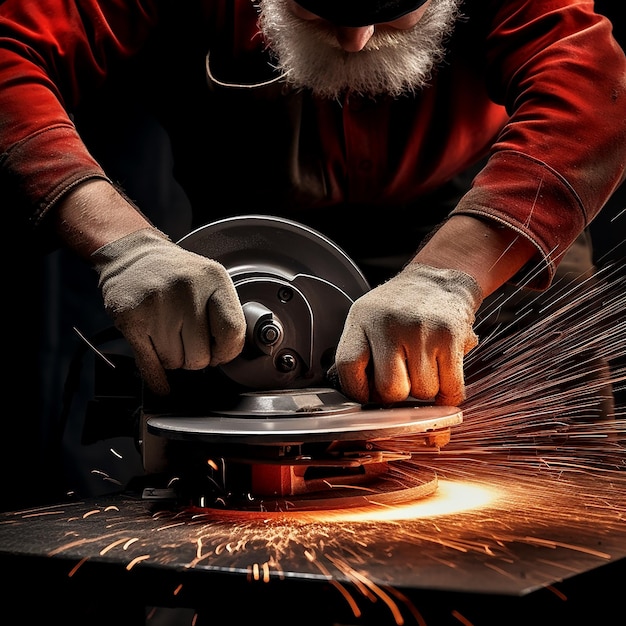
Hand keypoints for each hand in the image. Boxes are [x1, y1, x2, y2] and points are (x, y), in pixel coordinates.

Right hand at [92, 228, 245, 393]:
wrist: (131, 254)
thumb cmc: (176, 274)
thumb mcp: (210, 280)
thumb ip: (225, 314)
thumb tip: (230, 355)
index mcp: (214, 279)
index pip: (232, 333)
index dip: (226, 351)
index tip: (218, 351)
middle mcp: (186, 290)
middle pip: (200, 356)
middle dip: (196, 357)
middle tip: (188, 342)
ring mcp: (156, 304)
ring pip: (174, 362)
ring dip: (173, 357)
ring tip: (168, 335)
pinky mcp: (131, 318)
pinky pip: (149, 365)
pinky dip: (157, 379)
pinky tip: (162, 383)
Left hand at [334, 263, 482, 405]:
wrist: (440, 277)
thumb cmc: (402, 306)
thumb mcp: (368, 317)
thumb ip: (360, 354)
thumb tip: (363, 398)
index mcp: (362, 319)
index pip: (348, 366)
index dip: (358, 390)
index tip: (368, 396)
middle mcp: (389, 323)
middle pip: (390, 388)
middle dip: (397, 396)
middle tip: (402, 382)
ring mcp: (421, 331)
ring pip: (423, 392)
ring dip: (425, 390)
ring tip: (424, 367)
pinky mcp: (450, 337)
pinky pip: (450, 388)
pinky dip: (448, 394)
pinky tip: (444, 379)